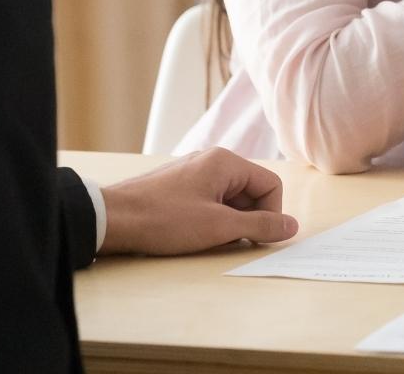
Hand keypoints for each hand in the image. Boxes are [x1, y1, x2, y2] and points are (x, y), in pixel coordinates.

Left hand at [99, 147, 297, 254]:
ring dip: (228, 223)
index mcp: (226, 162)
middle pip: (250, 191)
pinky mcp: (178, 186)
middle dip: (246, 220)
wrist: (111, 219)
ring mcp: (193, 172)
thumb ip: (260, 225)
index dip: (271, 214)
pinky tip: (192, 235)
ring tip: (207, 240)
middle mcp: (212, 161)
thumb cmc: (165, 220)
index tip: (257, 238)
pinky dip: (210, 220)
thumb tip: (292, 226)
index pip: (270, 185)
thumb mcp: (219, 227)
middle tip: (229, 242)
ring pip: (229, 199)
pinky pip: (209, 201)